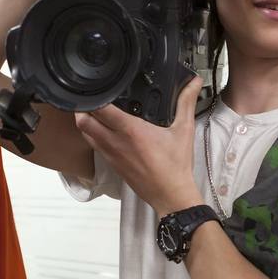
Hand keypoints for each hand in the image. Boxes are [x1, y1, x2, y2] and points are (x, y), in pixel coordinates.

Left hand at [76, 76, 205, 216]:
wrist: (170, 195)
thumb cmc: (176, 166)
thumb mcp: (183, 130)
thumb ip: (186, 102)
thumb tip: (195, 83)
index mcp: (131, 130)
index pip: (100, 109)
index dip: (94, 95)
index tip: (98, 86)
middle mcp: (115, 142)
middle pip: (83, 121)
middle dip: (82, 107)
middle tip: (90, 98)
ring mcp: (111, 155)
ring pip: (85, 134)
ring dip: (85, 122)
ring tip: (95, 111)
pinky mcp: (112, 165)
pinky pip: (95, 146)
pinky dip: (93, 136)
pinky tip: (104, 131)